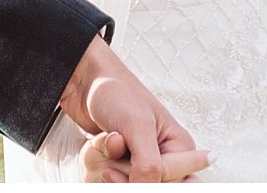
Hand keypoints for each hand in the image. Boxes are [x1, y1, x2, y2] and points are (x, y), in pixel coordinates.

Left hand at [62, 36, 211, 182]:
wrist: (86, 83)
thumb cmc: (117, 94)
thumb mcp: (138, 127)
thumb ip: (148, 166)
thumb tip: (149, 190)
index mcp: (180, 147)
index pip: (171, 182)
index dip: (146, 178)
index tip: (126, 161)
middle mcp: (164, 158)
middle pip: (145, 185)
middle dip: (123, 169)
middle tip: (116, 142)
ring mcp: (140, 163)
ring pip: (123, 185)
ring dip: (106, 164)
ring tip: (108, 138)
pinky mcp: (121, 165)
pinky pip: (107, 181)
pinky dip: (97, 165)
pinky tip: (100, 144)